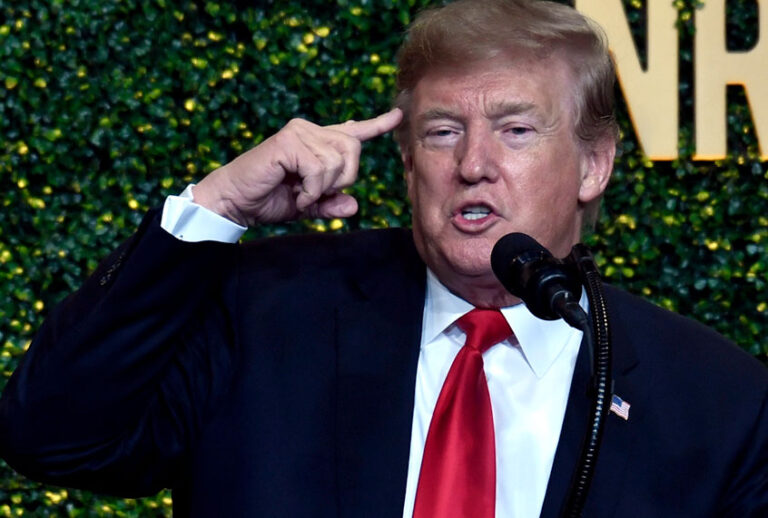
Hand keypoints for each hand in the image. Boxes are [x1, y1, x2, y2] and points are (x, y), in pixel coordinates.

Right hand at [192, 108, 402, 225]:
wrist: (235, 202)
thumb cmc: (267, 200)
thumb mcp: (308, 205)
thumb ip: (332, 204)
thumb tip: (354, 205)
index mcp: (317, 142)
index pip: (352, 132)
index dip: (377, 125)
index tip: (398, 116)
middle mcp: (310, 130)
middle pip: (353, 151)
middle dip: (342, 180)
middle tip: (315, 194)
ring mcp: (299, 132)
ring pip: (337, 162)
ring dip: (321, 188)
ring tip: (300, 192)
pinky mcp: (288, 141)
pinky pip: (319, 169)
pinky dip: (310, 189)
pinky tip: (295, 193)